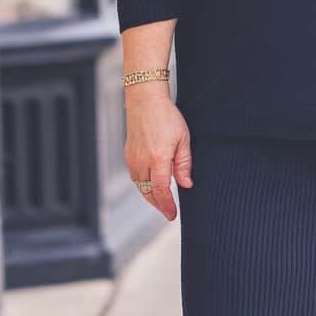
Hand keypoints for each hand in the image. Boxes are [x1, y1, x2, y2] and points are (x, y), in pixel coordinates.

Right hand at [124, 86, 192, 221]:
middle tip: (169, 212)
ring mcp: (133, 158)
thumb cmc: (166, 117)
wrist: (145, 100)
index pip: (161, 190)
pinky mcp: (128, 154)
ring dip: (150, 196)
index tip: (172, 215)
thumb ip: (184, 164)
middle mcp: (142, 161)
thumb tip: (186, 184)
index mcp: (158, 158)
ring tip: (162, 201)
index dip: (167, 205)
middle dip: (159, 205)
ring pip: (140, 186)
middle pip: (148, 192)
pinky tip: (151, 185)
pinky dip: (143, 185)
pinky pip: (135, 176)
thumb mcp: (183, 139)